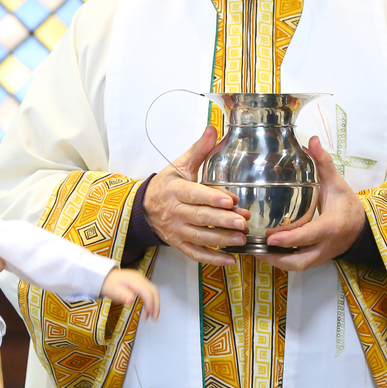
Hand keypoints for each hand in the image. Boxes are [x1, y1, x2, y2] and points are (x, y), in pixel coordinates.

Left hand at [100, 267, 159, 319]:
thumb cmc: (109, 284)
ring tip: (153, 316)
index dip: (149, 304)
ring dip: (155, 304)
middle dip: (156, 305)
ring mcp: (142, 280)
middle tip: (154, 318)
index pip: (147, 292)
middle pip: (154, 291)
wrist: (106, 276)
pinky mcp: (141, 283)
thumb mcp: (113, 291)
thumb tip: (131, 300)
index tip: (148, 315)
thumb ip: (122, 295)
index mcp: (135, 280)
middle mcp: (141, 279)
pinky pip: (150, 291)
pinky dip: (152, 301)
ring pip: (154, 291)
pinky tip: (149, 309)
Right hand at [143, 125, 247, 265]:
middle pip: (200, 217)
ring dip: (221, 240)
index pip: (195, 195)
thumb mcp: (179, 165)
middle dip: (222, 221)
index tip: (230, 200)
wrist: (143, 207)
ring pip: (199, 237)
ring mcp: (176, 230)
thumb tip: (213, 128)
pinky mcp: (178, 244)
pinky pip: (194, 254)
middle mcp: (174, 212)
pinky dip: (212, 258)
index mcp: (175, 190)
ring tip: (241, 239)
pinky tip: (230, 259)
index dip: (212, 198)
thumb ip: (199, 150)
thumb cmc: (166, 185)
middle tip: (243, 222)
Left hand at [260, 137, 366, 271]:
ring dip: (275, 262)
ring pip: (297, 267)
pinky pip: (297, 265)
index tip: (270, 238)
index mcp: (331, 226)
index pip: (309, 235)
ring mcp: (321, 256)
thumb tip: (311, 140)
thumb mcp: (337, 183)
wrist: (362, 228)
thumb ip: (323, 163)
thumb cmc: (347, 205)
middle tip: (254, 246)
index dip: (289, 239)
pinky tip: (265, 252)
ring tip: (255, 250)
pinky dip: (281, 262)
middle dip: (276, 257)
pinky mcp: (316, 260)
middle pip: (299, 260)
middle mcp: (325, 246)